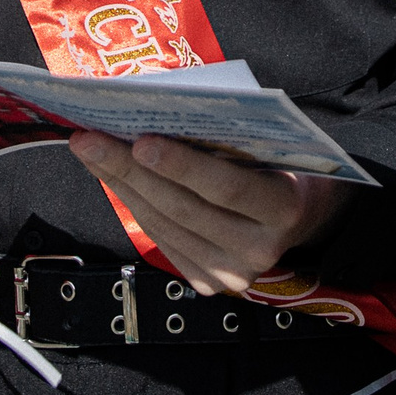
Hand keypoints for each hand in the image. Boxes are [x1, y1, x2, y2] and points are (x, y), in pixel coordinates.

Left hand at [70, 132, 353, 295]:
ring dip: (122, 186)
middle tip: (91, 139)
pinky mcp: (209, 283)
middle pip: (183, 209)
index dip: (183, 166)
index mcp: (283, 208)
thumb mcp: (271, 143)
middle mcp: (259, 249)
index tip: (141, 141)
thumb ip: (227, 134)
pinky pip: (163, 241)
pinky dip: (135, 206)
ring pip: (165, 226)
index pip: (227, 187)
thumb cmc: (283, 164)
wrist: (304, 216)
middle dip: (130, 171)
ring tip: (91, 152)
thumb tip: (158, 111)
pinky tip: (113, 178)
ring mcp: (233, 274)